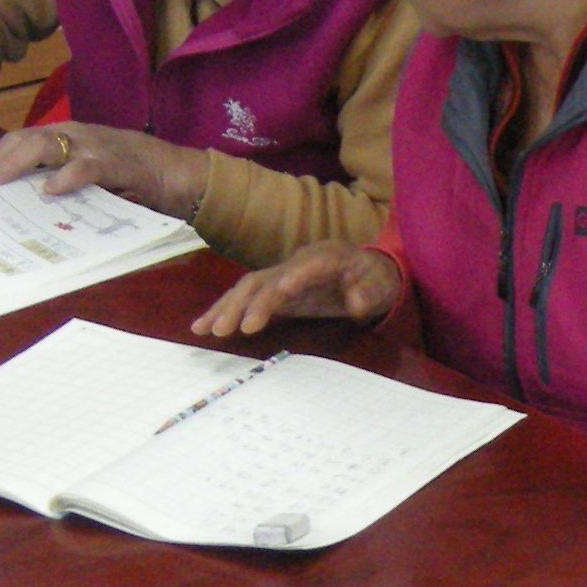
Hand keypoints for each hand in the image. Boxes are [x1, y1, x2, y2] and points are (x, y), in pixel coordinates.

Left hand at [0, 116, 203, 218]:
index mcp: (68, 137)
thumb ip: (63, 176)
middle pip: (26, 138)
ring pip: (48, 144)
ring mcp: (96, 146)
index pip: (21, 139)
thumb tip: (26, 199)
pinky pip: (87, 167)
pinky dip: (67, 176)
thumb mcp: (91, 173)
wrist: (179, 172)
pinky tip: (51, 190)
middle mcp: (77, 135)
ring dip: (18, 163)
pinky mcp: (118, 163)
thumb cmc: (133, 176)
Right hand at [193, 243, 401, 339]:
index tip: (281, 291)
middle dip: (246, 302)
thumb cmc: (376, 278)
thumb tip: (356, 302)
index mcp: (327, 257)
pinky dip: (226, 310)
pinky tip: (204, 326)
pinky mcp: (276, 290)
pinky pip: (247, 298)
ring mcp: (283, 275)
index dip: (294, 276)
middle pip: (266, 279)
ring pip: (248, 288)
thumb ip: (369, 293)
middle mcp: (297, 262)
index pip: (308, 265)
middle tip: (228, 328)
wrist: (369, 271)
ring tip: (204, 329)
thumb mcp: (382, 286)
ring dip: (226, 308)